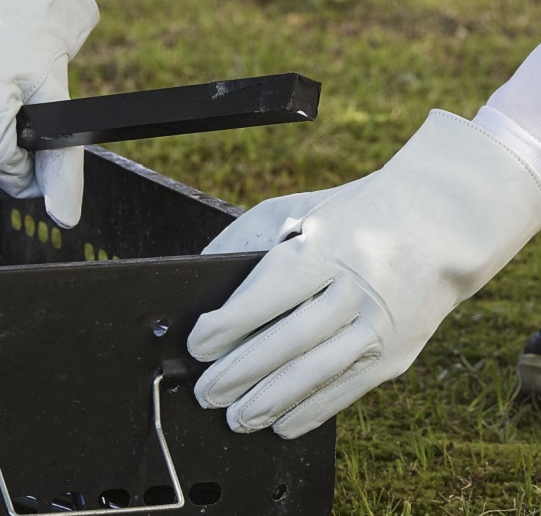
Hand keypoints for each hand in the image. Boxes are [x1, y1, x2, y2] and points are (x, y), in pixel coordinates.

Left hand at [188, 111, 540, 437]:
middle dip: (240, 372)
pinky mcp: (396, 354)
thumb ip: (246, 239)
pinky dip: (310, 411)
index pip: (270, 294)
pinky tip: (279, 423)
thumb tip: (202, 276)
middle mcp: (357, 289)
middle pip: (289, 341)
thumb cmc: (348, 217)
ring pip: (316, 373)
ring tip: (234, 417)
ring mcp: (381, 326)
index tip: (198, 344)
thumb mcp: (295, 210)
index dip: (229, 325)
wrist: (435, 226)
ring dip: (269, 401)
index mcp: (328, 248)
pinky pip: (347, 391)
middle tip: (205, 392)